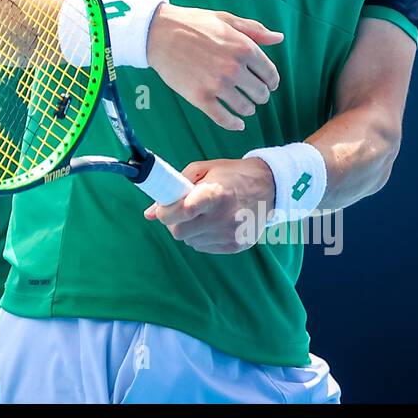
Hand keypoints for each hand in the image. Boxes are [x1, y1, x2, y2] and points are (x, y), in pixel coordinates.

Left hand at [144, 158, 274, 252]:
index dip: (165, 212)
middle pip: (180, 232)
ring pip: (190, 241)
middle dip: (173, 222)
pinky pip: (204, 247)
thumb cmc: (232, 175)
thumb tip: (148, 213)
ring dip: (188, 230)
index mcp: (215, 194)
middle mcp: (224, 218)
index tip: (163, 209)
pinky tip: (211, 223)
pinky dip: (201, 237)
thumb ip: (174, 187)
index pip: (182, 212)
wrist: (270, 187)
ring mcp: (231, 235)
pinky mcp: (236, 246)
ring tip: (200, 215)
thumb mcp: (203, 169)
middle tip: (179, 212)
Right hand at [147, 5, 282, 129]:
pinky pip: (224, 119)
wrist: (158, 33)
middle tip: (255, 95)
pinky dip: (234, 124)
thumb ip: (255, 30)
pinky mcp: (200, 98)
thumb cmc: (193, 24)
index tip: (268, 84)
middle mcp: (234, 68)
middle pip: (260, 93)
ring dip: (248, 109)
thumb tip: (279, 38)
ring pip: (245, 107)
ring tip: (245, 106)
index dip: (271, 82)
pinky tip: (237, 124)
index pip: (270, 74)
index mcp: (244, 48)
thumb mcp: (226, 20)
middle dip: (260, 96)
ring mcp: (217, 85)